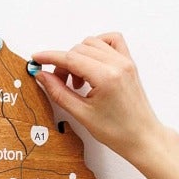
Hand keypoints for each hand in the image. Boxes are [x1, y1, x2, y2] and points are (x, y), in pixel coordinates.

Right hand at [30, 33, 178, 178]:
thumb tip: (43, 76)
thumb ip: (59, 92)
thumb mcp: (81, 114)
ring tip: (77, 80)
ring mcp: (125, 61)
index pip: (71, 58)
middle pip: (79, 49)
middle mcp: (117, 64)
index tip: (36, 58)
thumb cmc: (117, 131)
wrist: (142, 137)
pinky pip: (112, 41)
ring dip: (79, 56)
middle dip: (64, 63)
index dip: (50, 57)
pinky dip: (98, 46)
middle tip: (59, 83)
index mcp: (106, 77)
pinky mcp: (129, 63)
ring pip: (93, 43)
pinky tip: (91, 63)